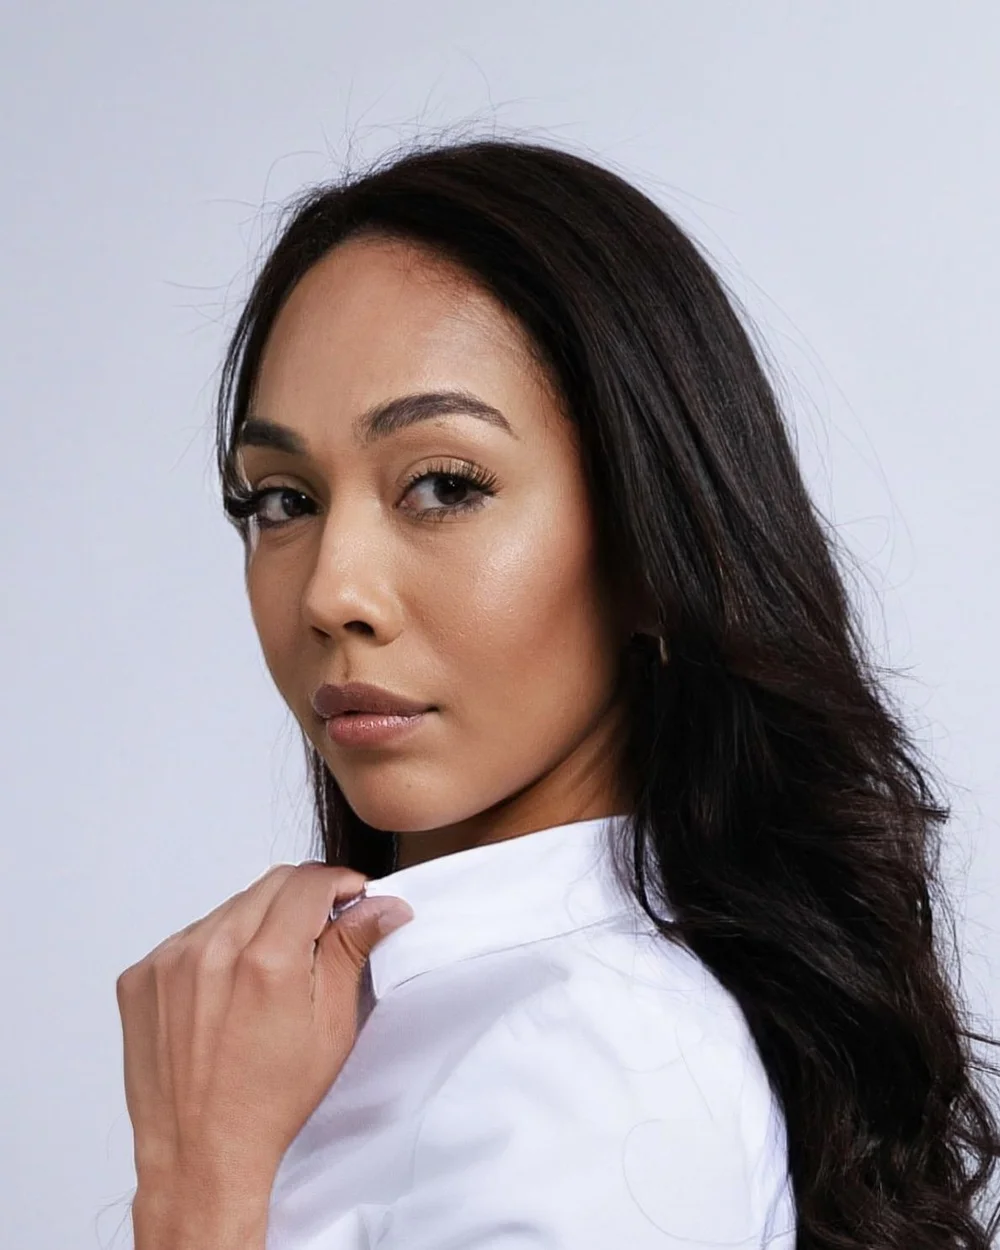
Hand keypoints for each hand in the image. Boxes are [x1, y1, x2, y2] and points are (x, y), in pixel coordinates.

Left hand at [115, 863, 413, 1202]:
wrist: (200, 1153)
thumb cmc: (270, 1101)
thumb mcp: (331, 1027)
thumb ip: (352, 951)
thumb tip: (383, 905)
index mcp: (267, 961)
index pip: (310, 880)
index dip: (340, 884)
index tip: (351, 899)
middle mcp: (212, 950)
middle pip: (271, 884)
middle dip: (302, 899)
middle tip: (316, 936)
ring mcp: (169, 961)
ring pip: (230, 907)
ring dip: (258, 923)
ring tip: (265, 976)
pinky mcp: (141, 976)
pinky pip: (190, 935)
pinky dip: (215, 948)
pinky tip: (225, 991)